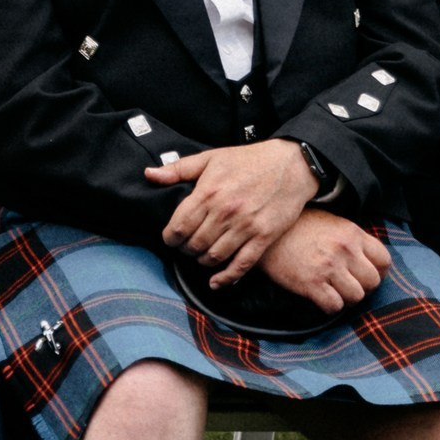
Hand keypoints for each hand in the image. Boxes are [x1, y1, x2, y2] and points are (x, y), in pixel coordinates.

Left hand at [151, 141, 317, 283]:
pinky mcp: (264, 237)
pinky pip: (241, 264)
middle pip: (195, 244)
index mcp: (208, 192)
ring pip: (215, 256)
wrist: (290, 164)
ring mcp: (246, 226)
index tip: (170, 238)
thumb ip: (178, 169)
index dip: (170, 237)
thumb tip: (149, 175)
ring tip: (201, 256)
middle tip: (186, 247)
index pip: (178, 226)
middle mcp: (225, 212)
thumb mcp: (210, 158)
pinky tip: (216, 281)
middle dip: (186, 249)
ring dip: (203, 261)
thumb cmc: (248, 160)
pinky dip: (226, 277)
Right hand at [257, 210, 392, 311]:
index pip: (384, 261)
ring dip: (346, 298)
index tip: (365, 275)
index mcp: (352, 233)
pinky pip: (334, 306)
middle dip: (362, 287)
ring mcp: (328, 267)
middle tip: (347, 285)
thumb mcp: (332, 223)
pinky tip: (320, 297)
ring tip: (333, 291)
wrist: (266, 232)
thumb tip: (369, 261)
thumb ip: (353, 240)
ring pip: (356, 297)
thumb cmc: (299, 227)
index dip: (378, 272)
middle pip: (373, 282)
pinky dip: (329, 306)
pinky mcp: (311, 283)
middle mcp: (344, 250)